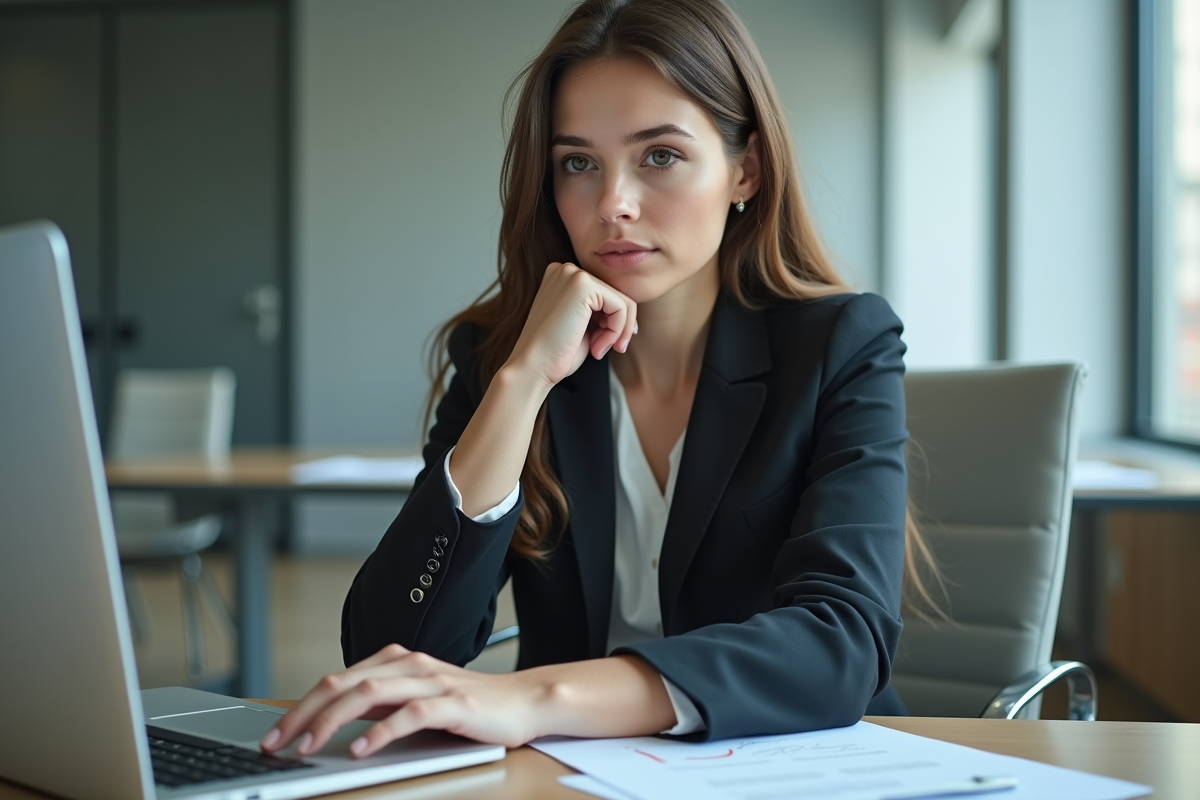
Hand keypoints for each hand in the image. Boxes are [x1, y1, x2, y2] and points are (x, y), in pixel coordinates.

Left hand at [260, 644, 549, 756]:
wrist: (524, 701)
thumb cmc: (469, 706)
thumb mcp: (415, 701)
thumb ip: (380, 705)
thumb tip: (332, 722)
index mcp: (396, 662)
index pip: (336, 680)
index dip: (300, 706)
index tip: (274, 735)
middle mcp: (409, 665)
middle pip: (343, 683)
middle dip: (302, 714)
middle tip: (276, 743)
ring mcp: (431, 682)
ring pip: (369, 694)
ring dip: (332, 722)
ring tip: (308, 747)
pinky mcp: (453, 702)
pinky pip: (409, 714)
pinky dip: (381, 731)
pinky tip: (362, 748)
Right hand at [506, 262, 636, 389]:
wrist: (533, 367)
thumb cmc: (556, 353)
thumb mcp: (582, 325)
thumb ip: (601, 311)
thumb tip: (630, 307)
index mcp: (562, 277)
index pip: (605, 294)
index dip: (612, 321)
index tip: (605, 344)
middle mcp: (566, 269)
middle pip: (616, 295)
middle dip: (617, 327)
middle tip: (602, 350)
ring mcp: (573, 274)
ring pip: (623, 301)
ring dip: (617, 331)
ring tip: (599, 350)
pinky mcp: (583, 285)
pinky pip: (621, 306)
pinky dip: (616, 331)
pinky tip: (598, 347)